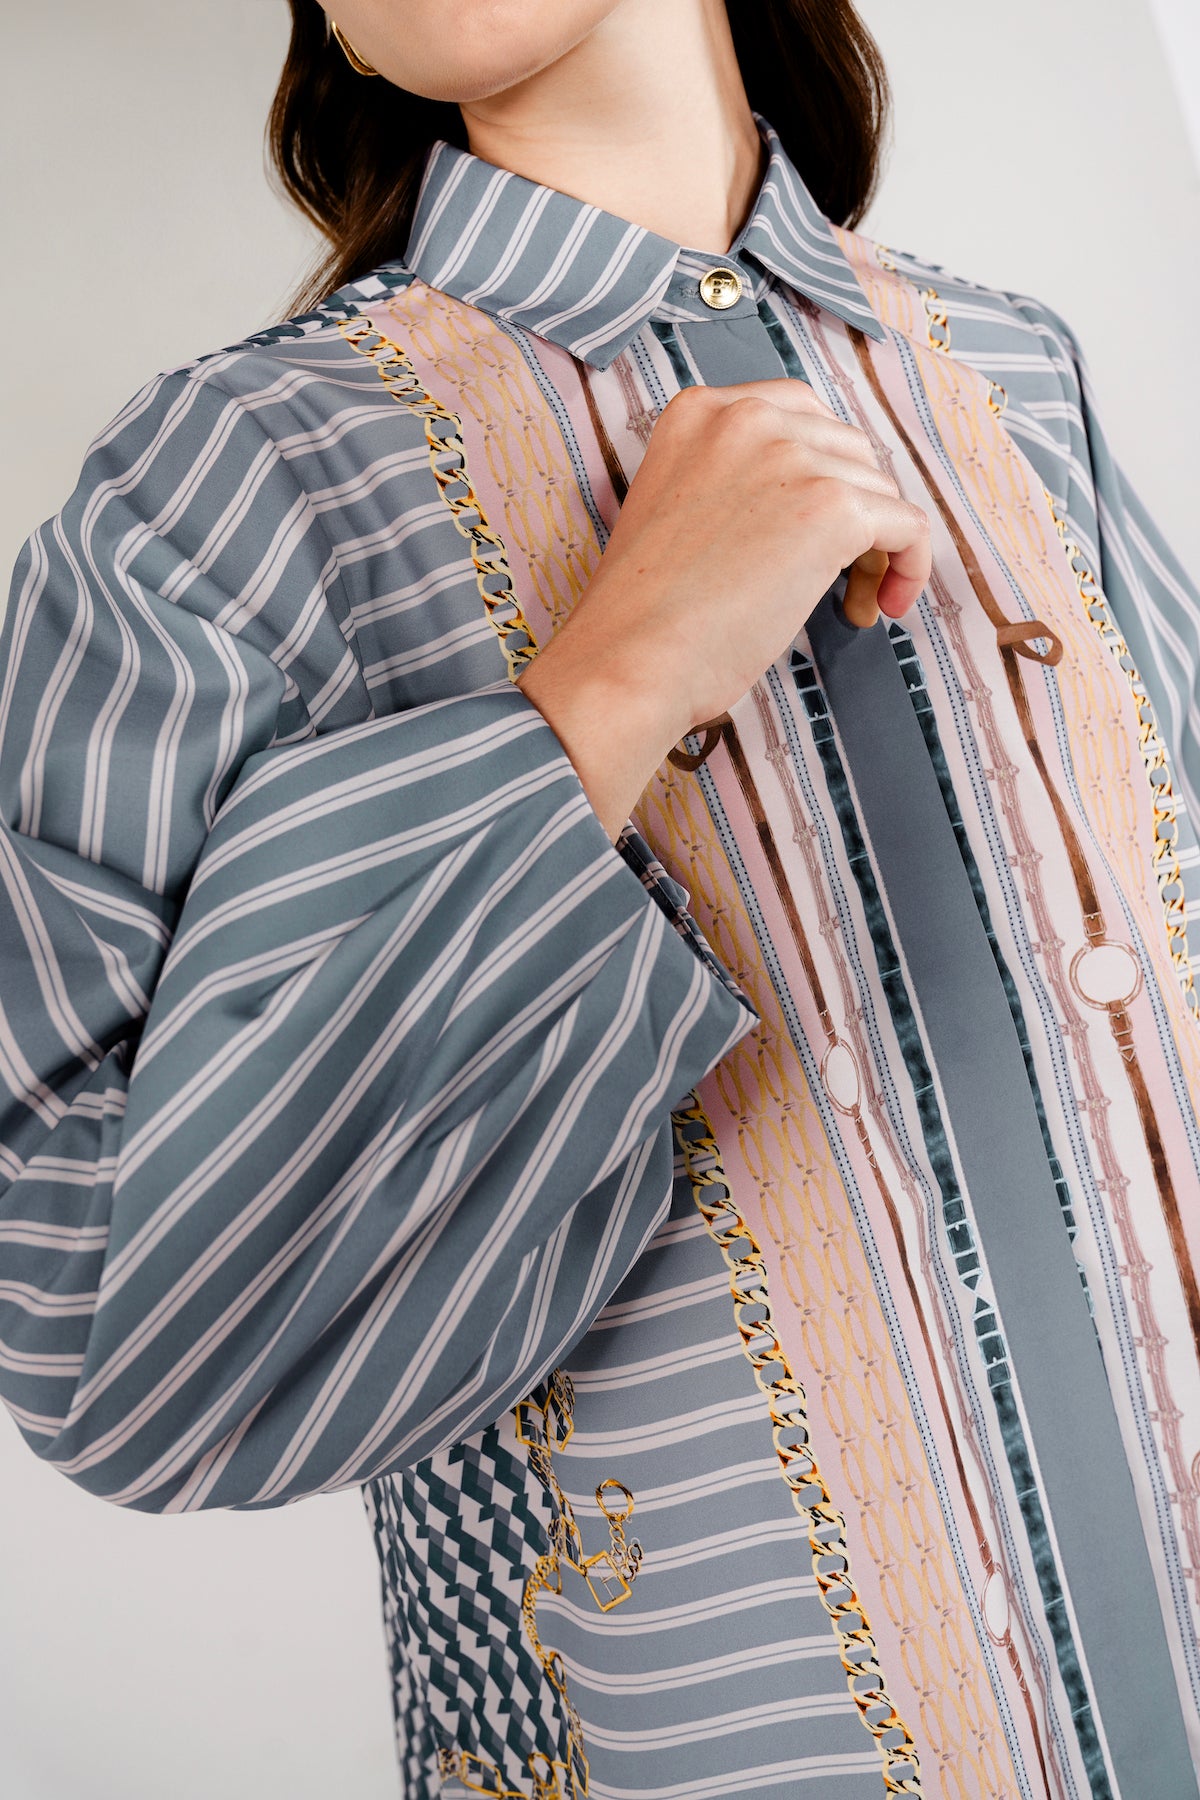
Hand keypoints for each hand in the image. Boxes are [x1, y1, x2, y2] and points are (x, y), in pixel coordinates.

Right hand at [542, 376, 930, 743]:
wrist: (630, 659)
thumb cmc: (645, 614)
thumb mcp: (677, 507)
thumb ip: (732, 481)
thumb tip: (805, 506)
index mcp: (700, 412)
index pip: (799, 415)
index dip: (821, 473)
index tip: (814, 527)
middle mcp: (747, 419)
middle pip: (846, 448)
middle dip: (854, 509)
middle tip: (837, 575)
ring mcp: (791, 458)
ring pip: (879, 489)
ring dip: (875, 548)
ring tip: (848, 604)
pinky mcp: (831, 508)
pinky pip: (908, 526)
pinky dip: (909, 567)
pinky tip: (882, 605)